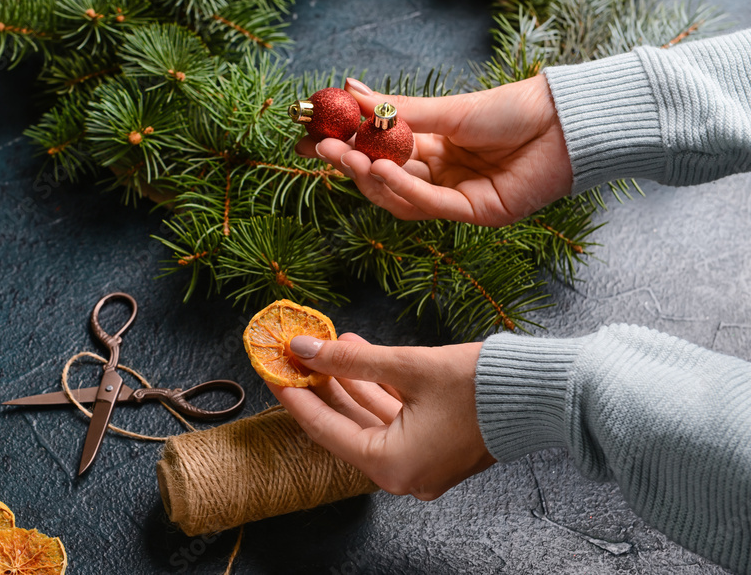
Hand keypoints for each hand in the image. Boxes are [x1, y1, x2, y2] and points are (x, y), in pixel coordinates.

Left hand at [266, 333, 495, 499]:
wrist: (545, 391)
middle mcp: (405, 474)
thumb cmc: (481, 385)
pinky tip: (359, 357)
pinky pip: (394, 420)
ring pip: (371, 419)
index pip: (326, 430)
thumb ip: (349, 361)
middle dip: (323, 386)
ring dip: (350, 382)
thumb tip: (304, 349)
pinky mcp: (436, 448)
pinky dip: (376, 390)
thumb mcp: (406, 367)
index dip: (296, 397)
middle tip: (297, 355)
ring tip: (328, 345)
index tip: (274, 372)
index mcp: (393, 466)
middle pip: (347, 426)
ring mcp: (422, 464)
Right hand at [297, 75, 572, 226]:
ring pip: (400, 198)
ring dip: (370, 177)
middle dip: (348, 163)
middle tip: (318, 148)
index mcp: (433, 149)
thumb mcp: (446, 108)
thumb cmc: (512, 109)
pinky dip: (402, 188)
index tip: (308, 136)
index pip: (377, 153)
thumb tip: (349, 92)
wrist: (565, 121)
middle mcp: (440, 177)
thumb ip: (397, 111)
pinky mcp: (476, 214)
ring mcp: (457, 198)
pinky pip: (429, 205)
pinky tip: (381, 169)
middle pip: (383, 179)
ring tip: (346, 156)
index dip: (343, 147)